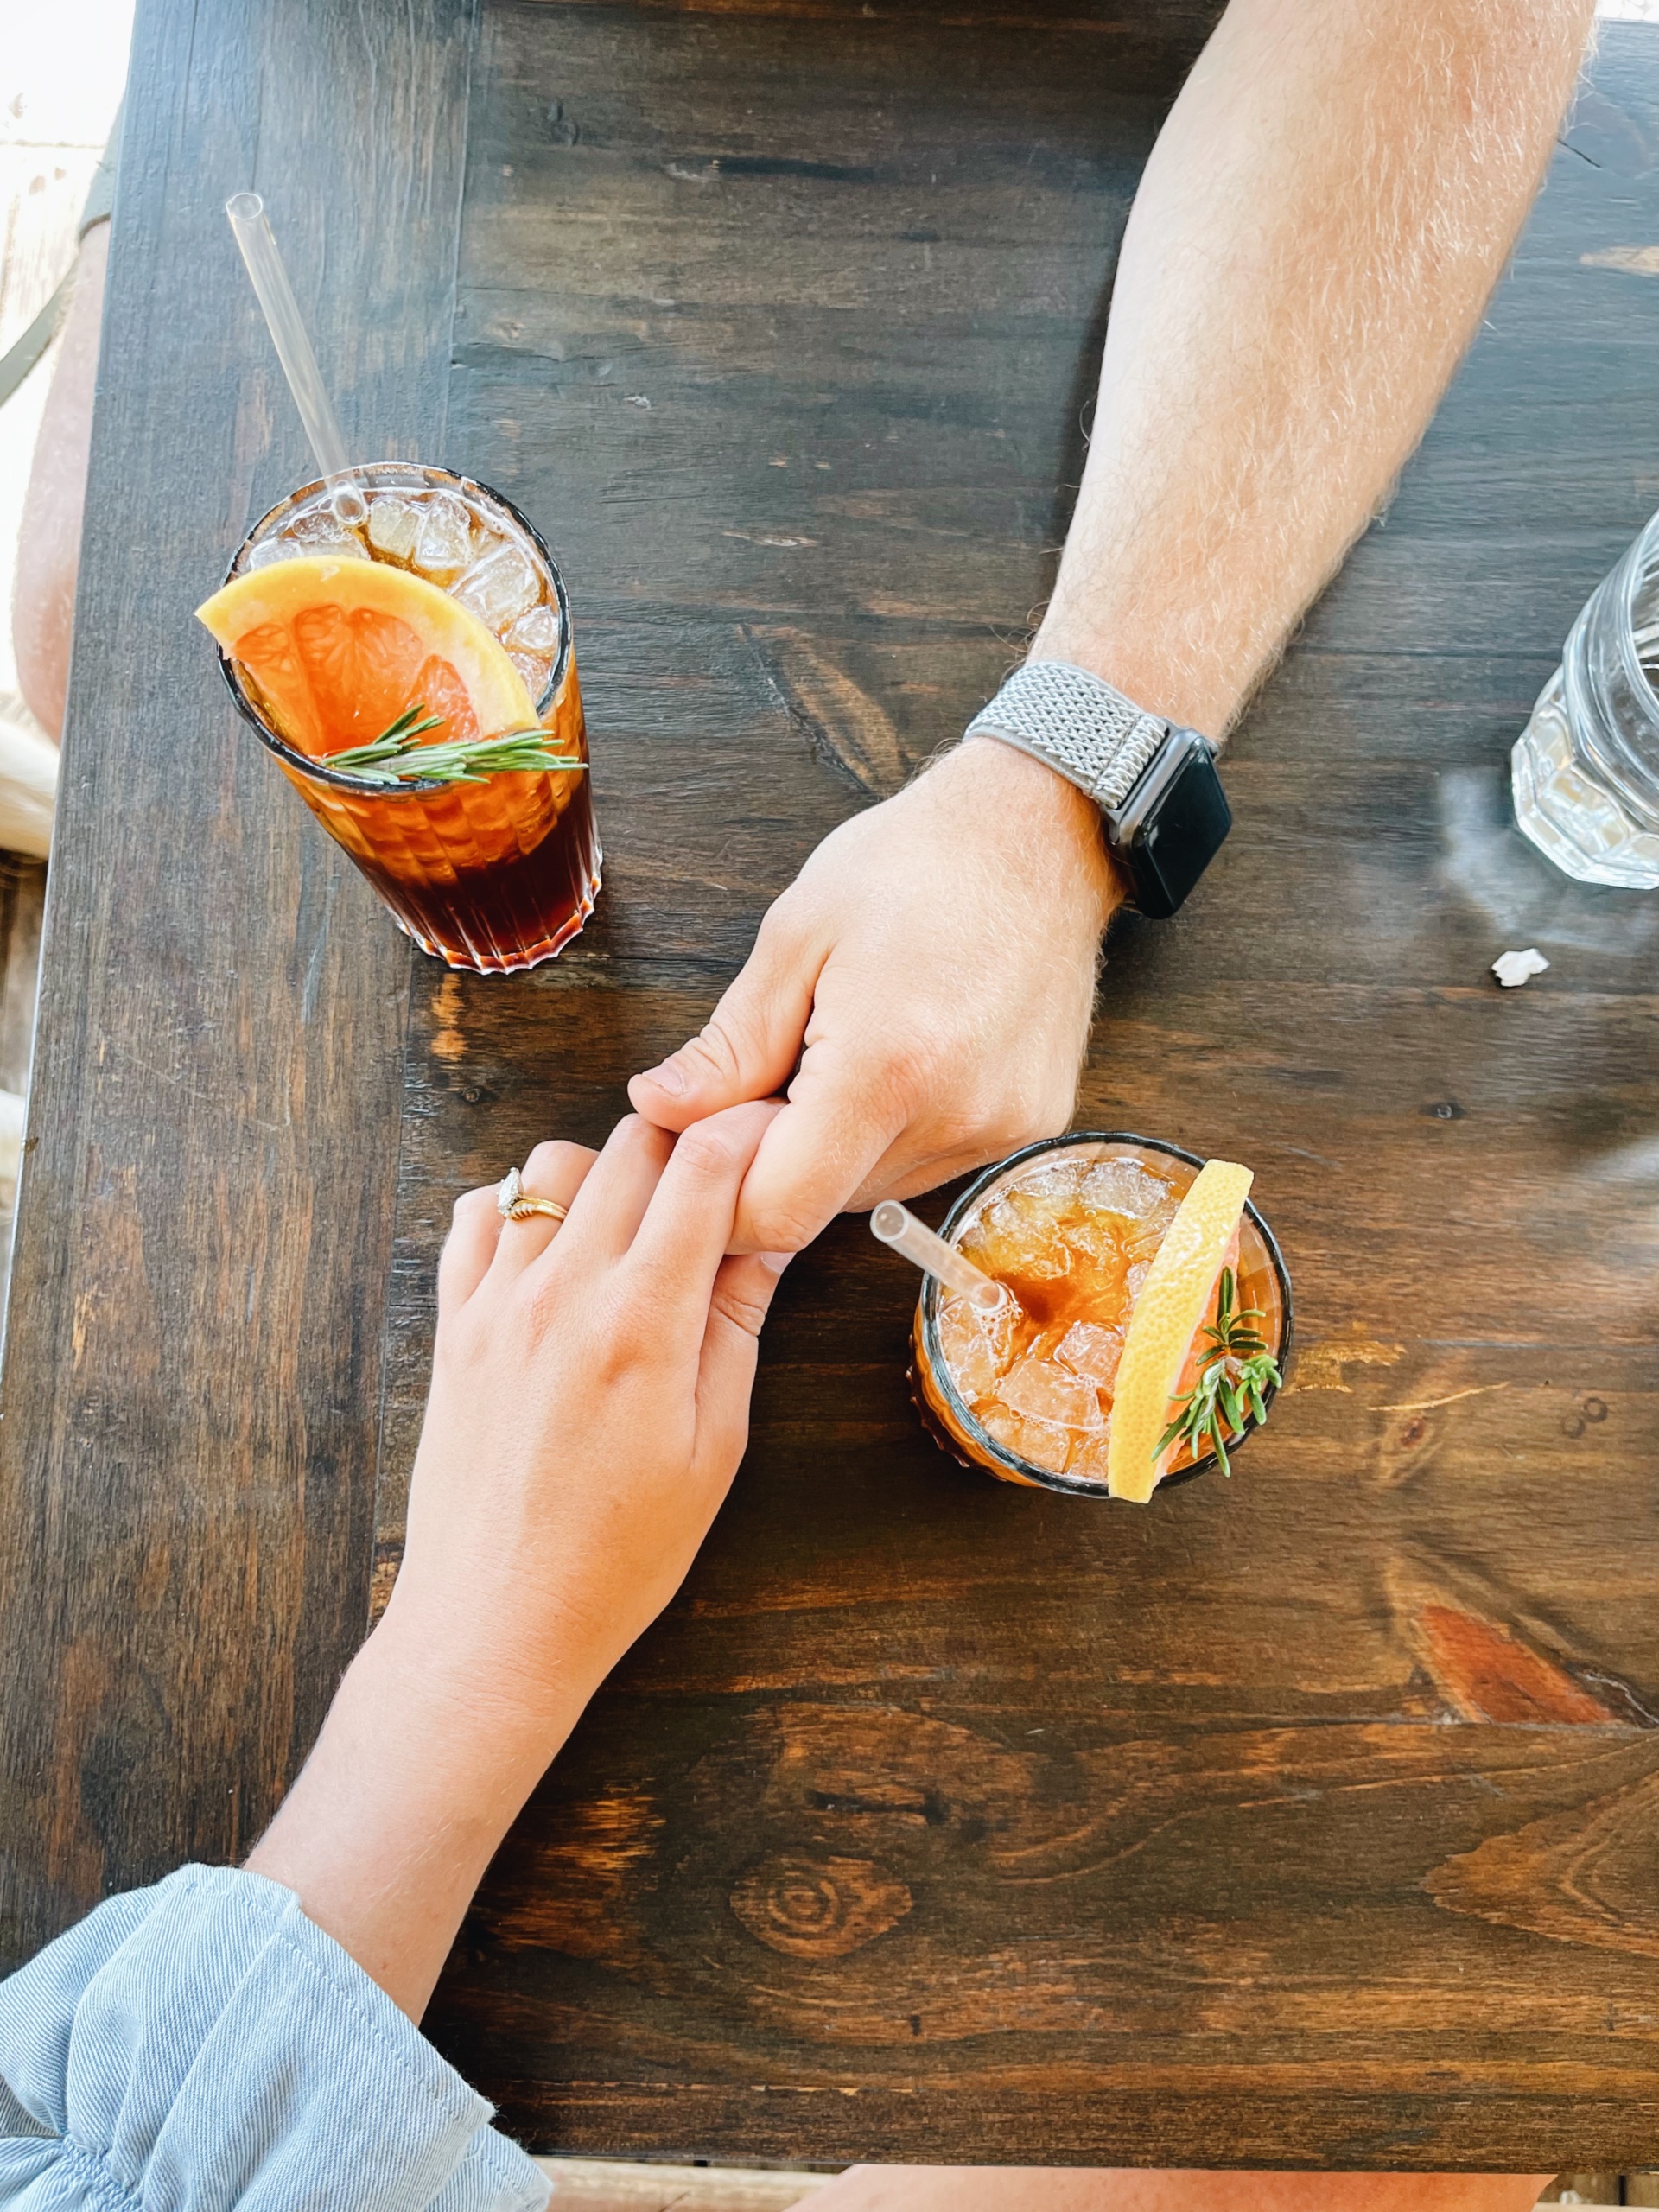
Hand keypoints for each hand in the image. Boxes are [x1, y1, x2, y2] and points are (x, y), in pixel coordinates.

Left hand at [248, 1104, 788, 2015]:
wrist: (497, 1622)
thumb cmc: (620, 1553)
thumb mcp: (714, 1445)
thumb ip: (736, 1324)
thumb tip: (768, 1236)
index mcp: (642, 1321)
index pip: (701, 1168)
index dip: (747, 1132)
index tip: (771, 1135)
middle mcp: (563, 1292)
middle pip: (629, 1144)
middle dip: (684, 1142)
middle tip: (715, 1180)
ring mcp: (497, 1303)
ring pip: (550, 1165)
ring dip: (602, 1172)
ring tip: (633, 1224)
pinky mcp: (454, 1326)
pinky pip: (476, 1217)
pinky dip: (518, 1209)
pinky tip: (554, 1252)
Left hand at [628, 739, 1122, 1251]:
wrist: (1039, 832)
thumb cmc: (914, 865)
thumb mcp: (796, 937)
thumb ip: (729, 1045)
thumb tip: (658, 1110)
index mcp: (886, 1068)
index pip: (778, 1209)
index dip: (719, 1195)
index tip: (697, 1143)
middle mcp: (955, 1117)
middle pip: (823, 1207)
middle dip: (771, 1161)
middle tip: (762, 1077)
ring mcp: (1002, 1129)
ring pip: (874, 1192)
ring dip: (831, 1151)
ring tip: (832, 1055)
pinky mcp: (1031, 1127)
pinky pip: (929, 1166)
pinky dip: (889, 1135)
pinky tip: (892, 1062)